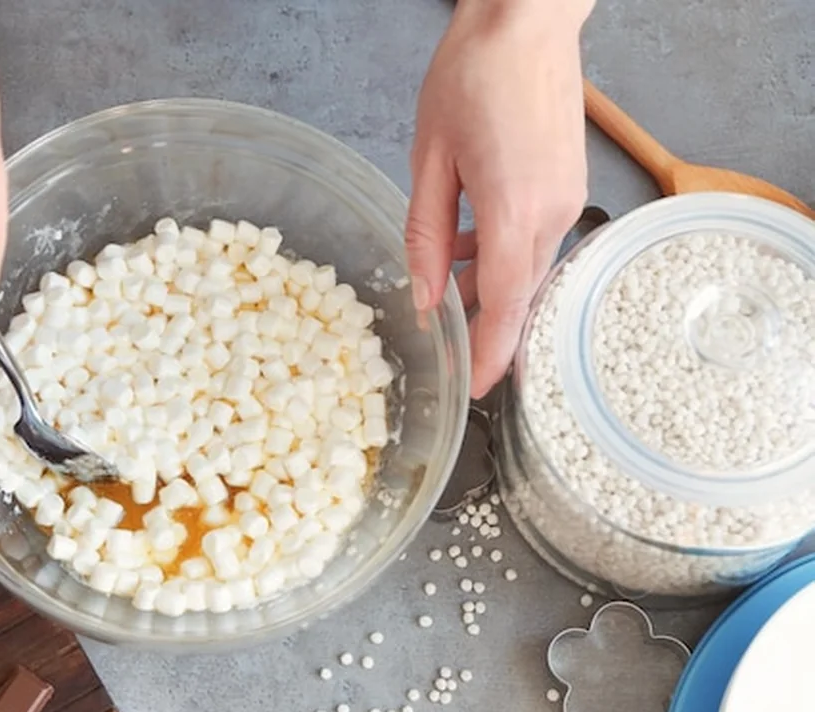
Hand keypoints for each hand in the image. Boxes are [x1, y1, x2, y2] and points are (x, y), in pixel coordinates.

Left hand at [406, 0, 592, 397]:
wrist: (526, 21)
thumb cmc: (473, 76)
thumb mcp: (430, 159)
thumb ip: (427, 234)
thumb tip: (428, 294)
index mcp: (513, 206)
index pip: (507, 302)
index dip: (493, 353)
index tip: (478, 389)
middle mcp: (552, 209)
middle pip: (521, 292)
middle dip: (489, 328)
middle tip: (456, 353)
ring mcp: (568, 196)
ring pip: (529, 267)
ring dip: (492, 289)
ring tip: (451, 295)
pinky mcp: (570, 184)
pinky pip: (537, 239)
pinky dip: (505, 257)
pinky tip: (470, 249)